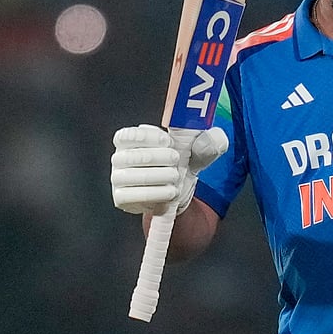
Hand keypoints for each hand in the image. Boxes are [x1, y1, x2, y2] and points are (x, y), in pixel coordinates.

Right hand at [111, 124, 228, 215]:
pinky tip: (171, 192)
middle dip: (162, 158)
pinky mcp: (121, 198)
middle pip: (136, 156)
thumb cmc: (178, 164)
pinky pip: (136, 196)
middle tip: (177, 161)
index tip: (168, 141)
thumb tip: (214, 137)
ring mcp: (117, 178)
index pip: (130, 135)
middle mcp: (119, 158)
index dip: (150, 137)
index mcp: (129, 139)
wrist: (174, 192)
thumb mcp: (193, 150)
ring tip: (176, 178)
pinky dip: (157, 194)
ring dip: (162, 177)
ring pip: (137, 177)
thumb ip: (205, 143)